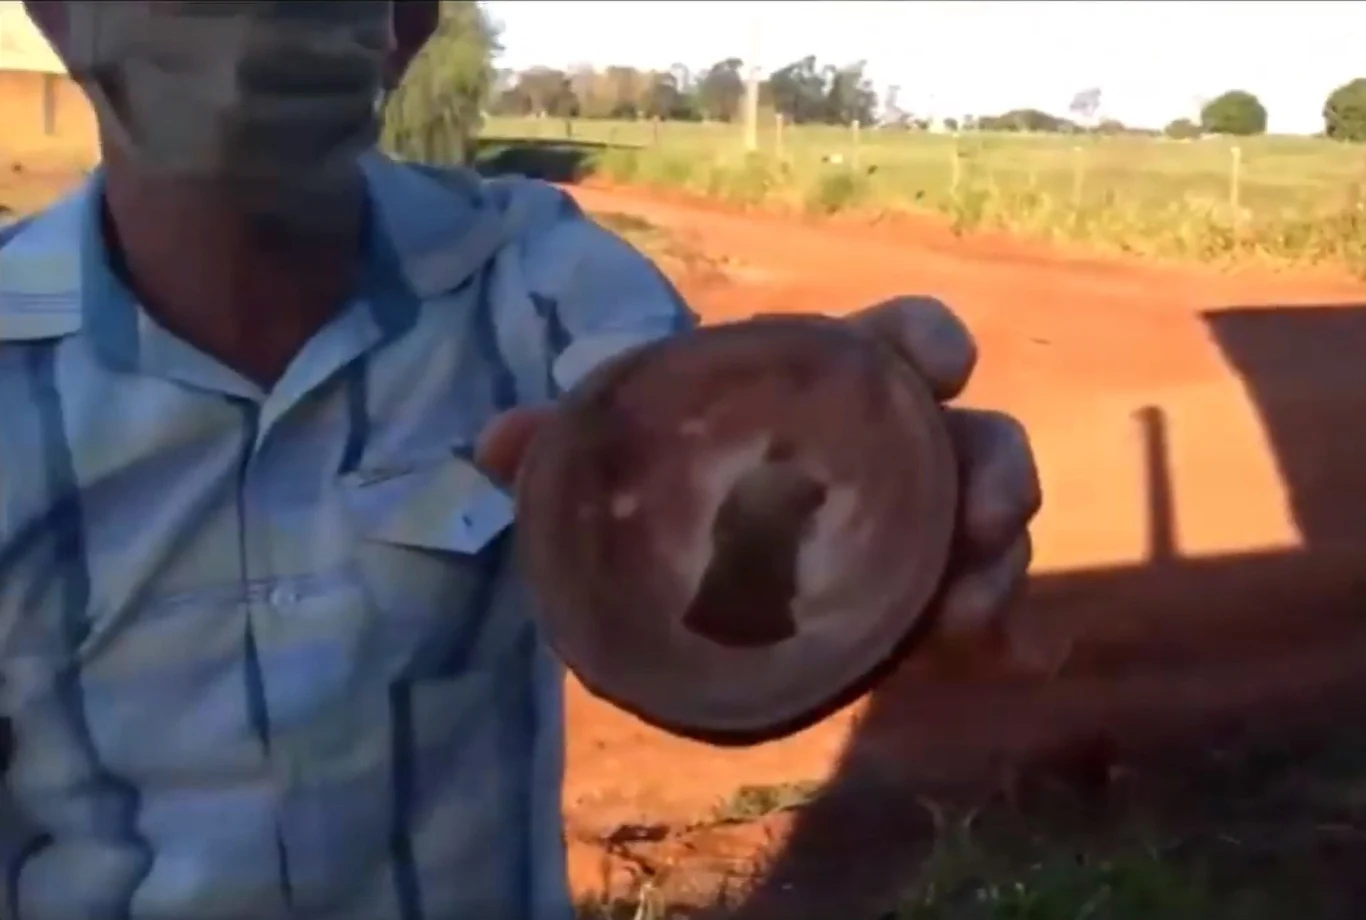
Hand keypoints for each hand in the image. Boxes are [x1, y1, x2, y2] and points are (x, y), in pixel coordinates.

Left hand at [477, 297, 1040, 641]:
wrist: (689, 566)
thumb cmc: (673, 476)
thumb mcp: (620, 455)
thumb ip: (565, 442)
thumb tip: (489, 447)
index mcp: (830, 389)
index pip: (899, 342)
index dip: (929, 342)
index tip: (935, 368)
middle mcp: (891, 451)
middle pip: (975, 437)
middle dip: (995, 466)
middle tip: (981, 514)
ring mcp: (912, 529)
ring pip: (987, 527)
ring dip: (999, 561)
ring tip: (963, 612)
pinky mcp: (912, 600)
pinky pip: (972, 605)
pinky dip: (988, 630)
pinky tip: (979, 658)